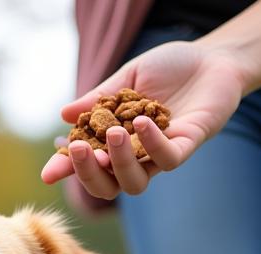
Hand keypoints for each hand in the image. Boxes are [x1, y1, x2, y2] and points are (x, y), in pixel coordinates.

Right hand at [41, 40, 246, 199]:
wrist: (213, 59)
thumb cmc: (169, 70)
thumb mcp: (127, 79)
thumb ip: (99, 99)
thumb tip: (65, 114)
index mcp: (117, 143)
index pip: (88, 164)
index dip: (67, 170)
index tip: (48, 173)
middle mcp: (138, 157)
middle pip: (109, 187)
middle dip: (89, 174)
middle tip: (78, 150)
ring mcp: (161, 155)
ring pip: (135, 183)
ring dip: (119, 163)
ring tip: (113, 133)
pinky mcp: (187, 146)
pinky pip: (167, 159)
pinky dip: (151, 144)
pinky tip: (141, 122)